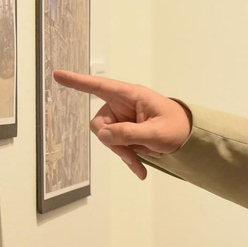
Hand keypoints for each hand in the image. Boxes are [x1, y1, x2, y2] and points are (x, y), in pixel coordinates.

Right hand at [52, 70, 191, 179]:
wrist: (190, 137)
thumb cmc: (177, 127)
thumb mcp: (156, 133)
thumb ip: (129, 133)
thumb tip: (102, 134)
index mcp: (131, 95)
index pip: (100, 86)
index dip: (78, 81)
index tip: (57, 75)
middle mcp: (123, 105)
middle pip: (101, 123)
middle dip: (113, 142)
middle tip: (132, 155)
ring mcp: (123, 118)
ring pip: (108, 138)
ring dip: (123, 153)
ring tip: (142, 164)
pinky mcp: (126, 132)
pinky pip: (117, 145)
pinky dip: (127, 158)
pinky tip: (140, 171)